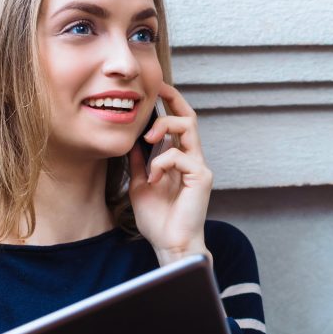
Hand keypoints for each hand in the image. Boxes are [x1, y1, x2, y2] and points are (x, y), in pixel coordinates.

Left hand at [128, 83, 213, 265]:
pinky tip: (154, 178)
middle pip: (189, 117)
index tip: (155, 90)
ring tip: (147, 138)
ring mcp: (199, 167)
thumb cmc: (158, 220)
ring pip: (187, 128)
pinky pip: (179, 156)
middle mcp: (193, 159)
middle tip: (155, 92)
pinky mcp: (201, 177)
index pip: (179, 123)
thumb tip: (131, 141)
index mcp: (180, 160)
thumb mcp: (141, 184)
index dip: (170, 103)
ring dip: (164, 126)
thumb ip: (139, 163)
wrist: (170, 244)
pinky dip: (161, 162)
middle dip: (172, 100)